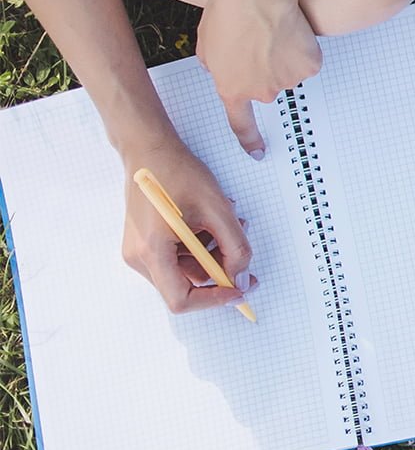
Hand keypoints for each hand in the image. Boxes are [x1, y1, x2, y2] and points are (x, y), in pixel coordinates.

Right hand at [120, 140, 253, 313]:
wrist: (149, 149)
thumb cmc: (179, 173)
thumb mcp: (218, 209)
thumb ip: (235, 247)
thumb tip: (242, 277)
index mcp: (151, 252)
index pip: (181, 299)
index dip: (213, 299)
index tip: (239, 289)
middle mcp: (138, 257)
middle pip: (185, 284)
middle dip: (218, 267)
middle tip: (242, 246)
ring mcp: (138, 250)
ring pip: (184, 268)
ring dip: (212, 251)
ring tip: (229, 220)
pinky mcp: (144, 241)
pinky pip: (177, 255)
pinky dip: (199, 243)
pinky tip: (210, 219)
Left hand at [196, 0, 321, 157]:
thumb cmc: (227, 15)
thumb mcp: (206, 46)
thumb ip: (215, 67)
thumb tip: (226, 67)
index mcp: (232, 90)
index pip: (241, 124)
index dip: (250, 140)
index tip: (258, 153)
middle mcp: (261, 93)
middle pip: (268, 87)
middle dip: (265, 69)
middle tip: (260, 41)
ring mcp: (287, 81)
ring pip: (290, 72)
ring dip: (285, 56)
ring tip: (274, 31)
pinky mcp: (309, 66)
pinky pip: (308, 60)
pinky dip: (304, 48)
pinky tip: (292, 31)